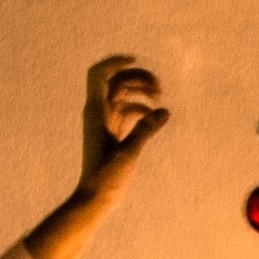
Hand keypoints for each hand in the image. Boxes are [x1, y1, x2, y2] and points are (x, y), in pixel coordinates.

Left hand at [80, 56, 168, 205]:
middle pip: (116, 81)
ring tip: (160, 99)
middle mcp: (98, 112)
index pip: (99, 74)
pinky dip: (141, 108)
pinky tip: (155, 117)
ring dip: (141, 92)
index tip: (136, 60)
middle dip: (138, 78)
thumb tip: (164, 111)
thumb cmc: (106, 177)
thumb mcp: (128, 153)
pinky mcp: (113, 132)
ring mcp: (105, 121)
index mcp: (96, 111)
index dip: (115, 62)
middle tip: (160, 89)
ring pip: (123, 94)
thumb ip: (146, 130)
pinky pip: (127, 111)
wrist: (95, 198)